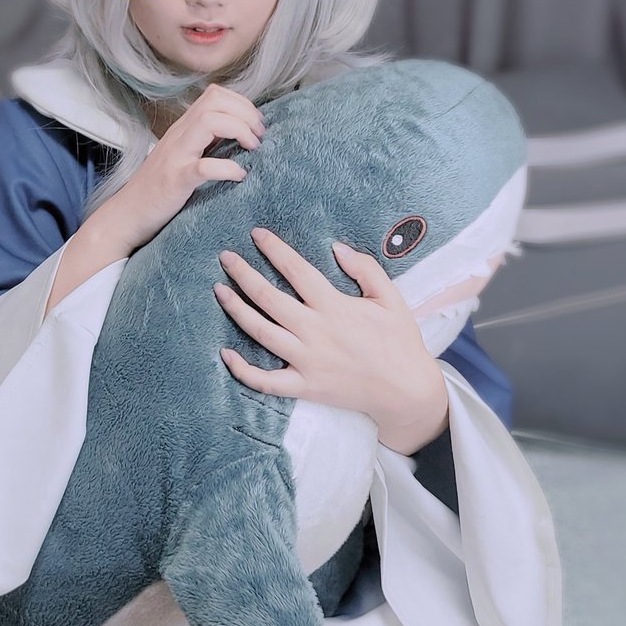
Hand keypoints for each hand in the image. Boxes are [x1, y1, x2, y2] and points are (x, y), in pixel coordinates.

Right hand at [108, 84, 265, 252]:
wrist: (127, 215)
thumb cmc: (158, 189)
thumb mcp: (183, 157)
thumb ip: (205, 143)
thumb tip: (239, 136)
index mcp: (183, 129)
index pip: (214, 94)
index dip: (242, 104)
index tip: (256, 126)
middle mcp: (179, 136)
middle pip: (214, 100)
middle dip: (245, 113)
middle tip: (258, 137)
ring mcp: (176, 156)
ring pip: (209, 121)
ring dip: (239, 130)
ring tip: (252, 149)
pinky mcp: (175, 181)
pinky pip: (203, 167)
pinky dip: (227, 168)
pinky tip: (239, 175)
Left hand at [213, 228, 448, 454]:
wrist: (405, 391)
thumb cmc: (399, 341)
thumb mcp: (390, 298)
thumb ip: (365, 269)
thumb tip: (337, 248)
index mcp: (335, 307)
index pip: (296, 270)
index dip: (274, 250)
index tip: (257, 235)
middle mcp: (315, 332)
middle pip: (268, 298)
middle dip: (243, 274)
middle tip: (226, 257)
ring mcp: (306, 361)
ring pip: (260, 333)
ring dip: (236, 310)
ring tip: (219, 291)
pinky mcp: (304, 387)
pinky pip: (265, 381)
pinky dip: (242, 369)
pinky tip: (225, 353)